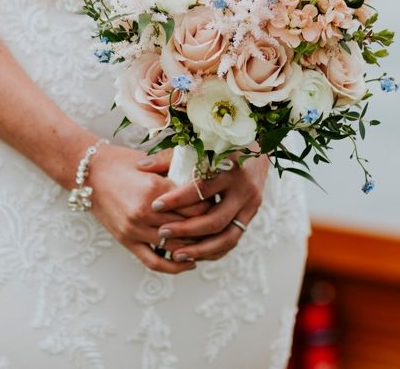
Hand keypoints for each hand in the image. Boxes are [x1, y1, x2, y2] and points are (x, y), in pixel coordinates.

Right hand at [87, 143, 208, 273]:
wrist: (88, 172)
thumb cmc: (120, 162)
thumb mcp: (150, 163)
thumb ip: (174, 174)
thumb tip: (201, 184)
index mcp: (154, 189)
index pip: (195, 206)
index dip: (209, 206)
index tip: (216, 203)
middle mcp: (145, 212)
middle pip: (188, 227)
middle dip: (206, 227)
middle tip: (217, 224)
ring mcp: (134, 229)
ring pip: (175, 247)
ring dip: (194, 247)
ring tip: (208, 243)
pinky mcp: (126, 241)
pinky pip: (154, 261)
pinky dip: (173, 266)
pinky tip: (188, 263)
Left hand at [143, 151, 269, 262]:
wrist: (257, 145)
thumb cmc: (219, 143)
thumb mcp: (197, 145)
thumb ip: (170, 157)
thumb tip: (142, 166)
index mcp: (230, 167)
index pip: (201, 189)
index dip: (177, 199)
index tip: (154, 205)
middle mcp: (244, 189)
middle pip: (215, 219)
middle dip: (186, 230)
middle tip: (161, 233)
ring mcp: (251, 205)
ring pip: (227, 237)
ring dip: (200, 249)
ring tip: (176, 255)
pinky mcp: (251, 215)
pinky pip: (233, 240)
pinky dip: (213, 250)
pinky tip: (193, 254)